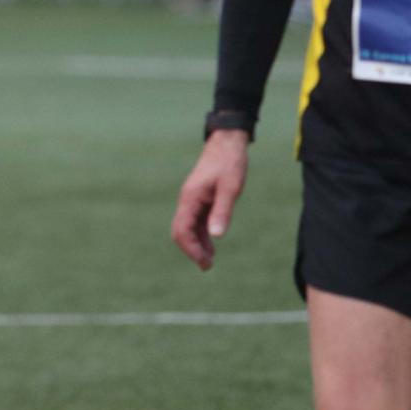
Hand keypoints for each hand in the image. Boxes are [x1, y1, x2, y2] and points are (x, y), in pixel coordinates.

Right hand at [172, 130, 250, 269]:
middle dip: (191, 250)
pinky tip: (212, 244)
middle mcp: (187, 200)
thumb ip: (222, 211)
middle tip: (207, 266)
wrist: (227, 143)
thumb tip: (216, 236)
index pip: (182, 230)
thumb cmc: (230, 163)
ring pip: (188, 227)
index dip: (191, 249)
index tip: (205, 262)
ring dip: (197, 244)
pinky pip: (196, 221)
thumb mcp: (230, 188)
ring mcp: (193, 200)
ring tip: (210, 261)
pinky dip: (202, 235)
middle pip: (180, 231)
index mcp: (190, 198)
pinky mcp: (200, 198)